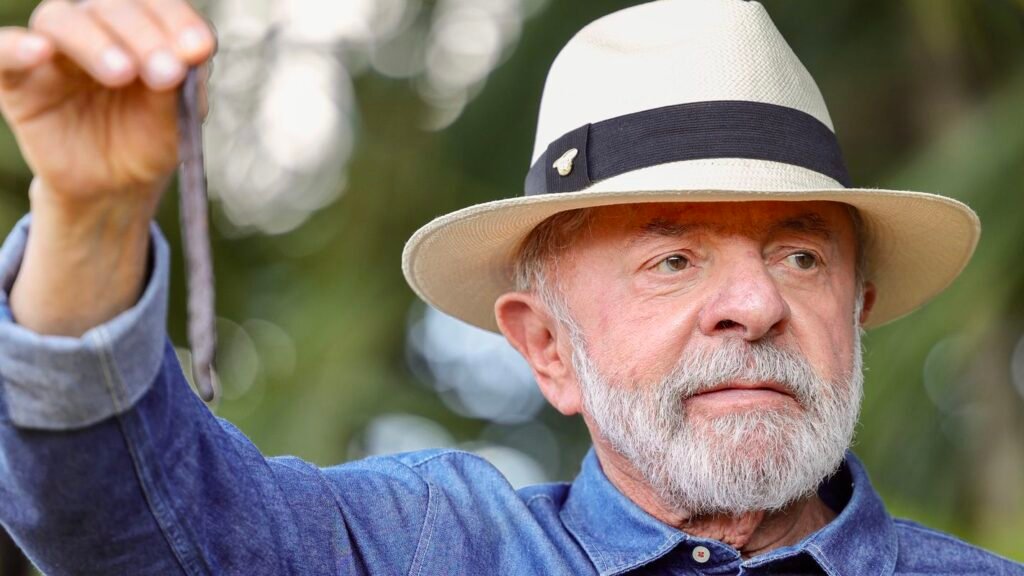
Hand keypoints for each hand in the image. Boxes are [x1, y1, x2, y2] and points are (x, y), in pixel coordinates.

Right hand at [0, 0, 215, 335]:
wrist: (115, 187)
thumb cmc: (148, 143)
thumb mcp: (176, 121)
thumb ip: (181, 86)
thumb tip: (192, 53)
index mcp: (141, 29)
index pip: (157, 6)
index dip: (177, 22)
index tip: (199, 49)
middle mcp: (97, 28)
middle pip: (111, 7)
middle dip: (144, 37)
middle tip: (165, 73)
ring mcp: (54, 49)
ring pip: (61, 19)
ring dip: (94, 42)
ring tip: (121, 74)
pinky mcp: (17, 77)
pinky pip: (4, 48)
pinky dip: (18, 46)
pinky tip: (40, 52)